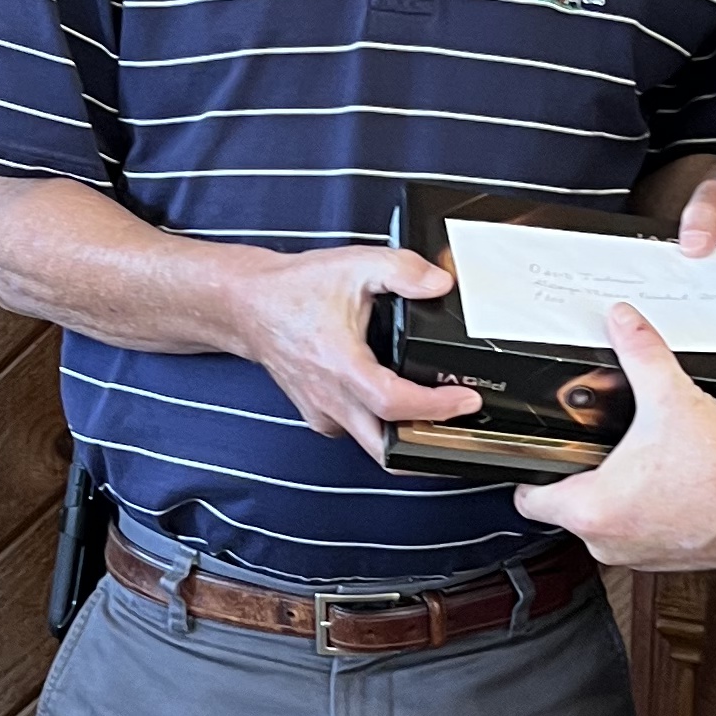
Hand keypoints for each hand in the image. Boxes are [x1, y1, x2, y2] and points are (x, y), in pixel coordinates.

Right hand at [231, 243, 479, 465]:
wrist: (248, 306)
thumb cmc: (295, 290)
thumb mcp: (354, 265)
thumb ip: (402, 270)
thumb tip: (440, 285)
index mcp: (341, 365)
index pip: (394, 403)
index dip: (435, 407)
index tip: (466, 399)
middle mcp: (330, 398)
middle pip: (385, 450)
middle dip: (428, 448)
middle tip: (462, 430)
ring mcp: (322, 412)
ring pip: (372, 446)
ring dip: (406, 440)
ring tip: (439, 419)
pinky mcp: (318, 415)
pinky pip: (355, 433)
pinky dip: (381, 428)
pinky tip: (399, 407)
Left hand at [515, 307, 715, 568]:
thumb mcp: (672, 398)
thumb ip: (641, 354)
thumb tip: (623, 323)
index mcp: (593, 509)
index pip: (529, 501)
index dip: (531, 473)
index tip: (541, 455)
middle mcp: (610, 543)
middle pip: (569, 509)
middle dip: (581, 478)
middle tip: (601, 446)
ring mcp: (639, 557)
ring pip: (607, 525)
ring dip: (617, 498)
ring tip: (640, 462)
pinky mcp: (668, 561)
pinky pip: (641, 536)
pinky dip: (648, 513)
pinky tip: (670, 483)